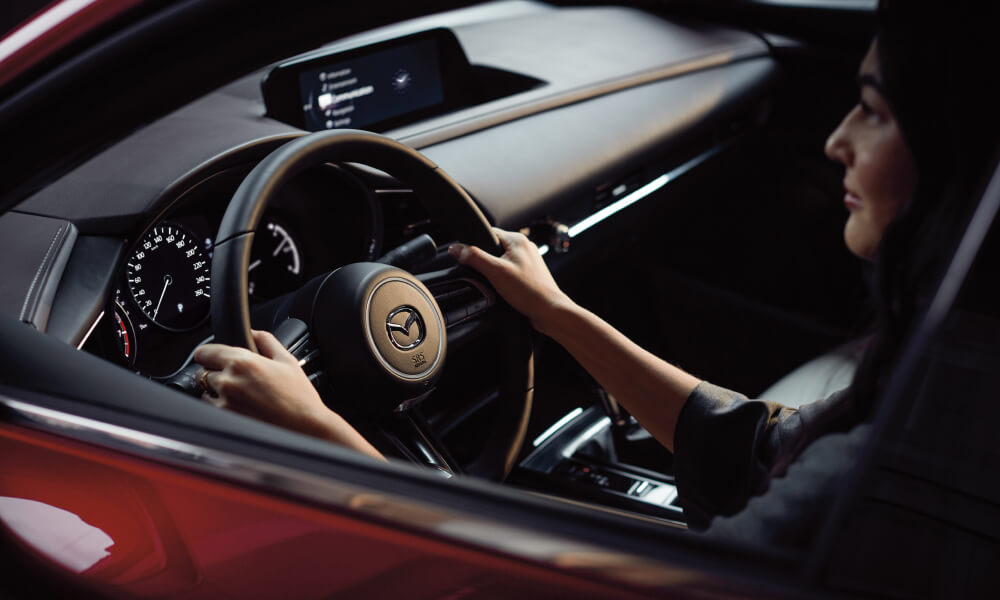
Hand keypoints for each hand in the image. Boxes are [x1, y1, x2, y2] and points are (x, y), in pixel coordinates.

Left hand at [193, 330, 383, 459]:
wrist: (304, 425)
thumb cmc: (298, 396)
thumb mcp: (287, 360)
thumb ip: (266, 340)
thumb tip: (253, 332)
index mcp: (242, 362)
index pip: (203, 352)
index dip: (208, 354)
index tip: (213, 357)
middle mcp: (228, 381)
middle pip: (202, 371)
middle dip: (215, 372)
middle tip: (235, 378)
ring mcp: (224, 402)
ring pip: (204, 391)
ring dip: (215, 390)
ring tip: (239, 395)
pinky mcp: (225, 419)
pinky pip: (211, 408)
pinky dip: (219, 406)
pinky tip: (240, 407)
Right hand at [449, 227, 571, 334]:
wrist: (549, 311)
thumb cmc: (528, 291)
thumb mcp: (495, 272)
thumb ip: (474, 257)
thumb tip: (455, 248)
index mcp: (517, 239)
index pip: (487, 233)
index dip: (474, 244)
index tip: (466, 256)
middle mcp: (524, 247)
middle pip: (493, 247)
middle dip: (484, 260)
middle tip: (482, 274)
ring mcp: (528, 261)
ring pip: (501, 260)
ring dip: (493, 271)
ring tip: (494, 283)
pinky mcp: (529, 274)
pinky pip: (509, 271)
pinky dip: (502, 278)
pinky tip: (502, 289)